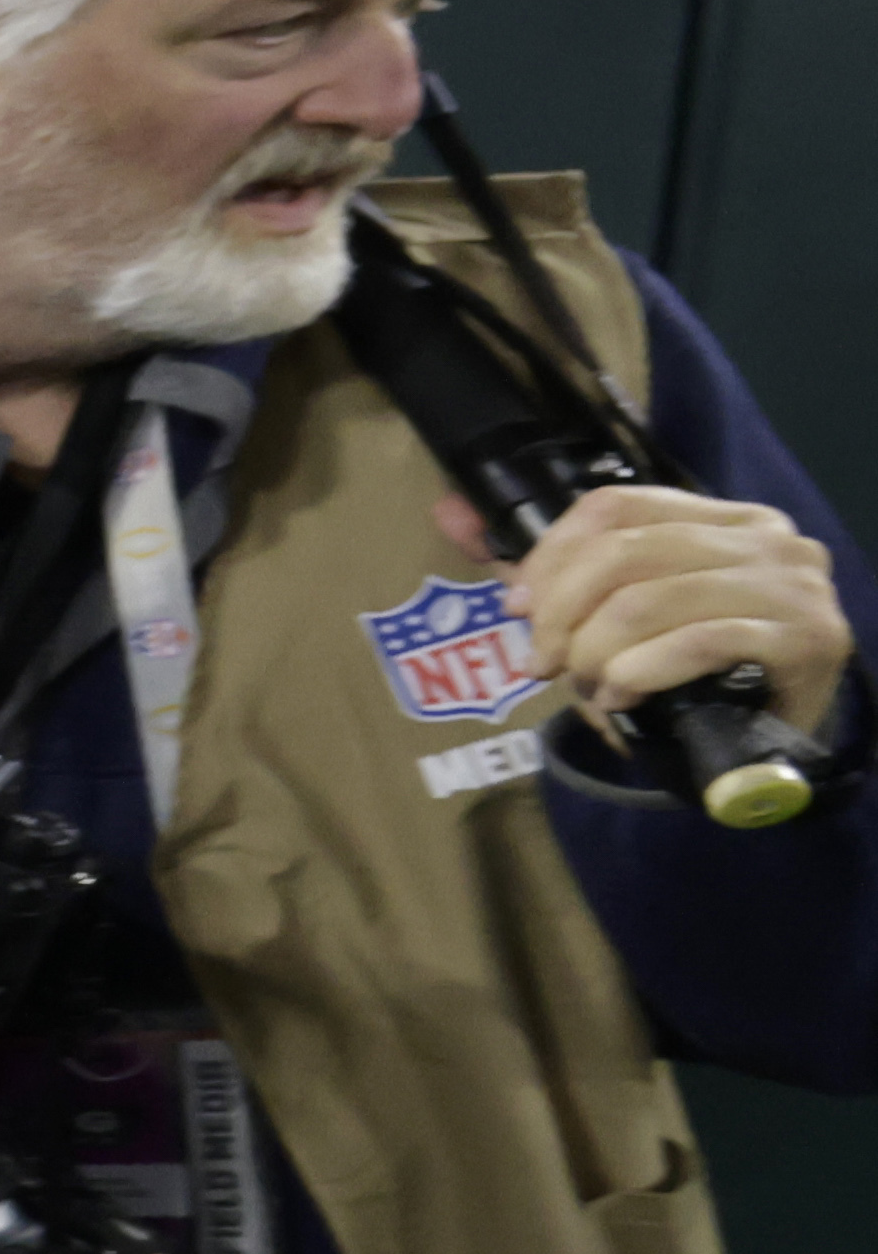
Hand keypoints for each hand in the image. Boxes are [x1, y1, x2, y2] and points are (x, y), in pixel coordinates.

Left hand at [491, 478, 854, 757]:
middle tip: (542, 663)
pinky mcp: (806, 638)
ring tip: (587, 686)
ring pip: (650, 600)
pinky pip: (697, 642)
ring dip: (595, 652)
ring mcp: (791, 585)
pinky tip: (621, 698)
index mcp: (725, 518)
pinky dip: (640, 673)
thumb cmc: (692, 675)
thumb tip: (448, 513)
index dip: (551, 555)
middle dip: (562, 614)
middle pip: (625, 553)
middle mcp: (767, 538)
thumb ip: (548, 571)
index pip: (616, 507)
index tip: (518, 608)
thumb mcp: (625, 615)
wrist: (772, 746)